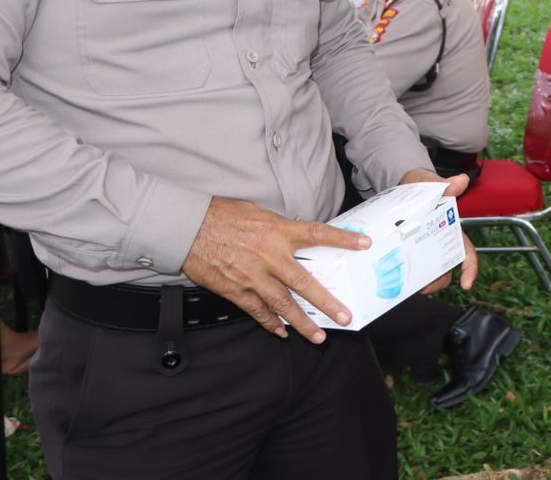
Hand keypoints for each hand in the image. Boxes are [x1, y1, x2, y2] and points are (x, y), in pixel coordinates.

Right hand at [182, 196, 372, 343]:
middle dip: (327, 302)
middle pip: (305, 283)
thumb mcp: (259, 214)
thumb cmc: (221, 215)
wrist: (187, 229)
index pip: (318, 234)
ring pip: (284, 305)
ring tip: (318, 337)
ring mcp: (253, 276)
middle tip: (345, 317)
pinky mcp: (236, 290)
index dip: (343, 239)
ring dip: (303, 323)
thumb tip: (295, 237)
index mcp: (279, 232)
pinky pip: (258, 311)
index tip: (364, 244)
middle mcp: (270, 257)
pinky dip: (271, 323)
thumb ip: (279, 228)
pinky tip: (282, 331)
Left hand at [399, 170, 478, 292]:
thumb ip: (445, 185)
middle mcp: (440, 243)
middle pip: (445, 270)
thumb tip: (461, 181)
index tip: (466, 284)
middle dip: (437, 282)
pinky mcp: (407, 251)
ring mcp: (423, 249)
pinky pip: (408, 268)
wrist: (401, 187)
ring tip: (405, 284)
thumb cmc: (422, 186)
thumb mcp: (432, 185)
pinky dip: (403, 274)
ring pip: (426, 273)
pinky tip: (392, 273)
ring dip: (418, 281)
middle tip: (424, 287)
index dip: (470, 269)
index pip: (467, 253)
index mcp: (451, 231)